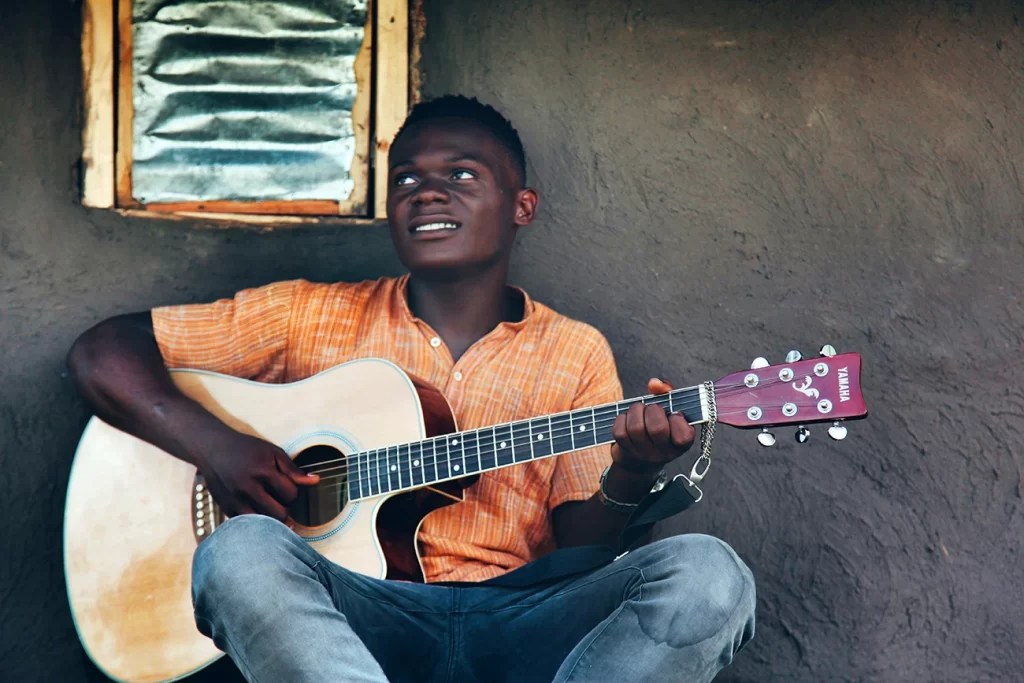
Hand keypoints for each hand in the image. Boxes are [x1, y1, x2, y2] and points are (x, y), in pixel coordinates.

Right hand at [191, 427, 319, 521]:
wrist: (213, 449)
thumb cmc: (247, 449)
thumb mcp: (273, 452)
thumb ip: (293, 470)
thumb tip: (316, 481)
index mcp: (263, 471)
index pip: (290, 494)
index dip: (293, 492)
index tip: (287, 488)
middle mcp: (248, 488)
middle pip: (279, 514)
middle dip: (285, 509)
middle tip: (280, 501)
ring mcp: (235, 500)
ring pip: (263, 524)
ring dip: (272, 520)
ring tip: (272, 509)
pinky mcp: (226, 509)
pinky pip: (248, 526)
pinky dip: (256, 523)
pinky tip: (258, 513)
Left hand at [611, 378, 695, 475]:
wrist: (639, 457)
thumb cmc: (658, 427)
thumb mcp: (670, 412)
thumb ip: (668, 393)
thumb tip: (654, 384)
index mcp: (681, 444)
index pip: (683, 436)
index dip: (677, 419)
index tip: (675, 414)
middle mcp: (664, 452)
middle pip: (657, 429)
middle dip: (653, 410)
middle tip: (652, 408)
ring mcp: (644, 454)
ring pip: (636, 428)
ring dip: (636, 411)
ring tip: (639, 410)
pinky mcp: (625, 450)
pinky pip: (620, 431)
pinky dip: (622, 419)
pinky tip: (628, 419)